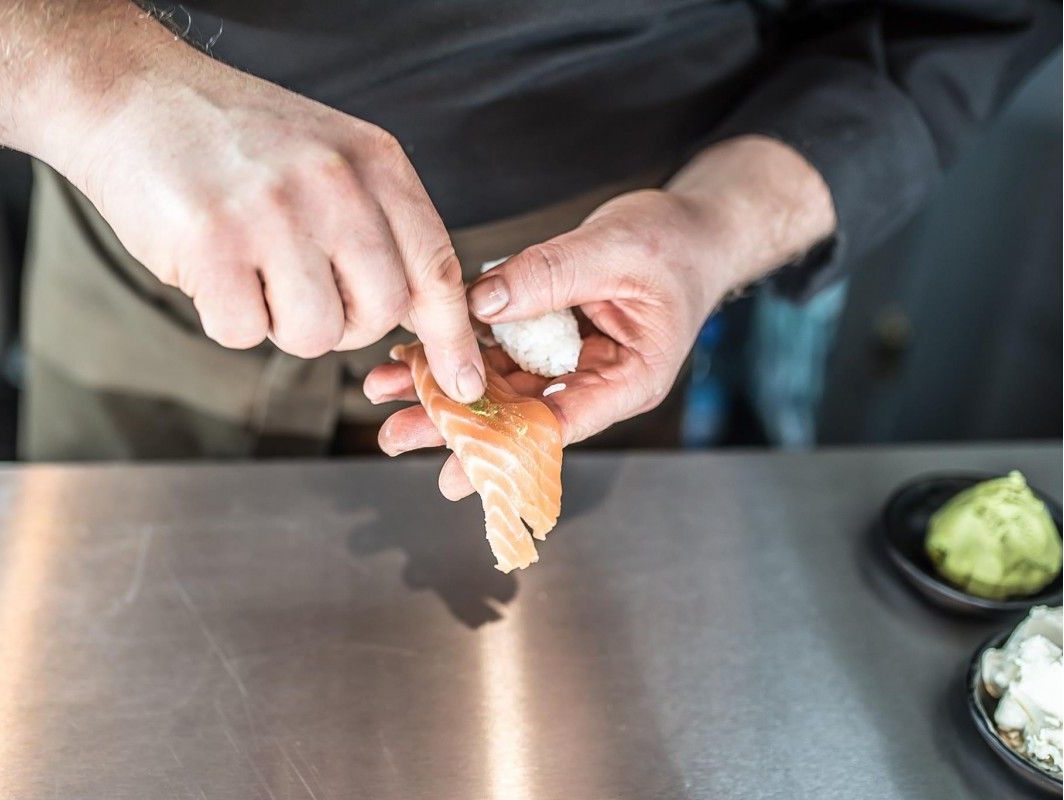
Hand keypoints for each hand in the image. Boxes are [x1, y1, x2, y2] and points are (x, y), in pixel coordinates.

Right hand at [55, 46, 485, 400]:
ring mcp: (273, 212)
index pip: (436, 268)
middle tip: (303, 289)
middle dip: (344, 325)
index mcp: (376, 163)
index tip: (462, 383)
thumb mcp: (333, 157)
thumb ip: (381, 226)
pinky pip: (243, 333)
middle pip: (378, 314)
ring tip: (252, 270)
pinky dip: (226, 318)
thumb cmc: (238, 140)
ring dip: (280, 324)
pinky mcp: (211, 243)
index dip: (452, 337)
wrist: (136, 95)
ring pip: (314, 334)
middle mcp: (334, 184)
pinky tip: (212, 267)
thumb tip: (425, 317)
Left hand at [364, 189, 723, 497]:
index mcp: (628, 379)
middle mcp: (593, 379)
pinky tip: (409, 352)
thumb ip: (551, 275)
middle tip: (395, 435)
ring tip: (383, 391)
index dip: (505, 448)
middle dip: (454, 424)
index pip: (562, 424)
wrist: (694, 227)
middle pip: (517, 413)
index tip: (456, 470)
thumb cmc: (676, 244)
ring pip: (497, 384)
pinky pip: (495, 347)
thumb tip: (480, 302)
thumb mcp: (617, 250)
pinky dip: (455, 347)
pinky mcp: (545, 334)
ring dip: (441, 386)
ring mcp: (566, 359)